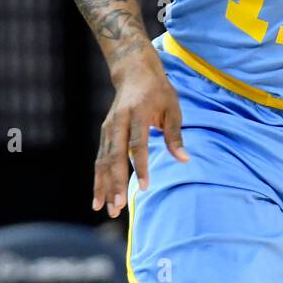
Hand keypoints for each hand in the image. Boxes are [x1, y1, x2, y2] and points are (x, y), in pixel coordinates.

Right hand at [93, 47, 188, 217]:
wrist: (133, 71)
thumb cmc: (158, 91)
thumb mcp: (172, 107)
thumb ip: (175, 135)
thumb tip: (184, 160)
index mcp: (137, 113)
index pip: (138, 144)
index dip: (141, 166)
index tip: (145, 186)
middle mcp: (118, 121)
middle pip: (115, 157)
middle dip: (116, 183)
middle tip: (118, 208)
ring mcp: (108, 128)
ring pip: (103, 161)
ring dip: (105, 186)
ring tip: (108, 210)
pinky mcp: (104, 134)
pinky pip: (100, 160)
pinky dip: (99, 180)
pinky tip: (99, 199)